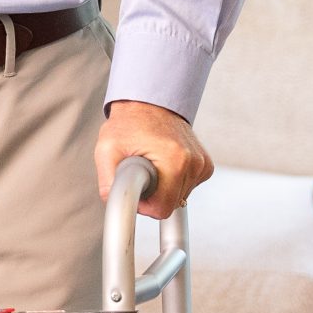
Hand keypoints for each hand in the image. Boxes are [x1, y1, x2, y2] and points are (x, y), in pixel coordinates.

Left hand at [94, 99, 209, 218]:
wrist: (149, 103)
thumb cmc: (128, 124)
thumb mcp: (107, 150)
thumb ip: (108, 183)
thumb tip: (113, 204)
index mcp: (174, 160)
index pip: (162, 209)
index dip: (143, 204)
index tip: (136, 186)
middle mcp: (193, 162)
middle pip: (171, 204)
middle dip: (153, 195)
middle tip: (141, 171)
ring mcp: (201, 163)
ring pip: (179, 197)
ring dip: (163, 188)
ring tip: (153, 163)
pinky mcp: (205, 164)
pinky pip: (187, 187)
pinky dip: (173, 181)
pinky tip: (164, 164)